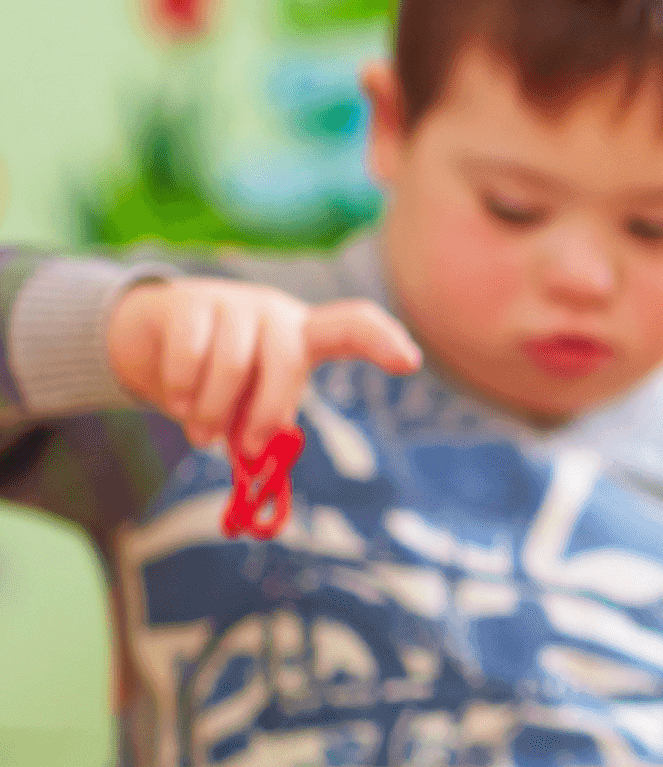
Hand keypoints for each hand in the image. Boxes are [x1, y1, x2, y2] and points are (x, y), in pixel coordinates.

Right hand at [108, 278, 421, 454]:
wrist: (148, 338)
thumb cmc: (216, 379)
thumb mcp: (247, 402)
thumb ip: (260, 426)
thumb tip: (258, 463)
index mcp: (302, 336)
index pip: (354, 325)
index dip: (383, 341)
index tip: (410, 363)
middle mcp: (274, 314)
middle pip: (287, 360)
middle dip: (266, 413)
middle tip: (246, 449)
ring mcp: (231, 303)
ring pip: (231, 364)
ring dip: (212, 411)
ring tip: (200, 433)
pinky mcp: (186, 303)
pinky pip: (190, 354)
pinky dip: (181, 388)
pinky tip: (178, 401)